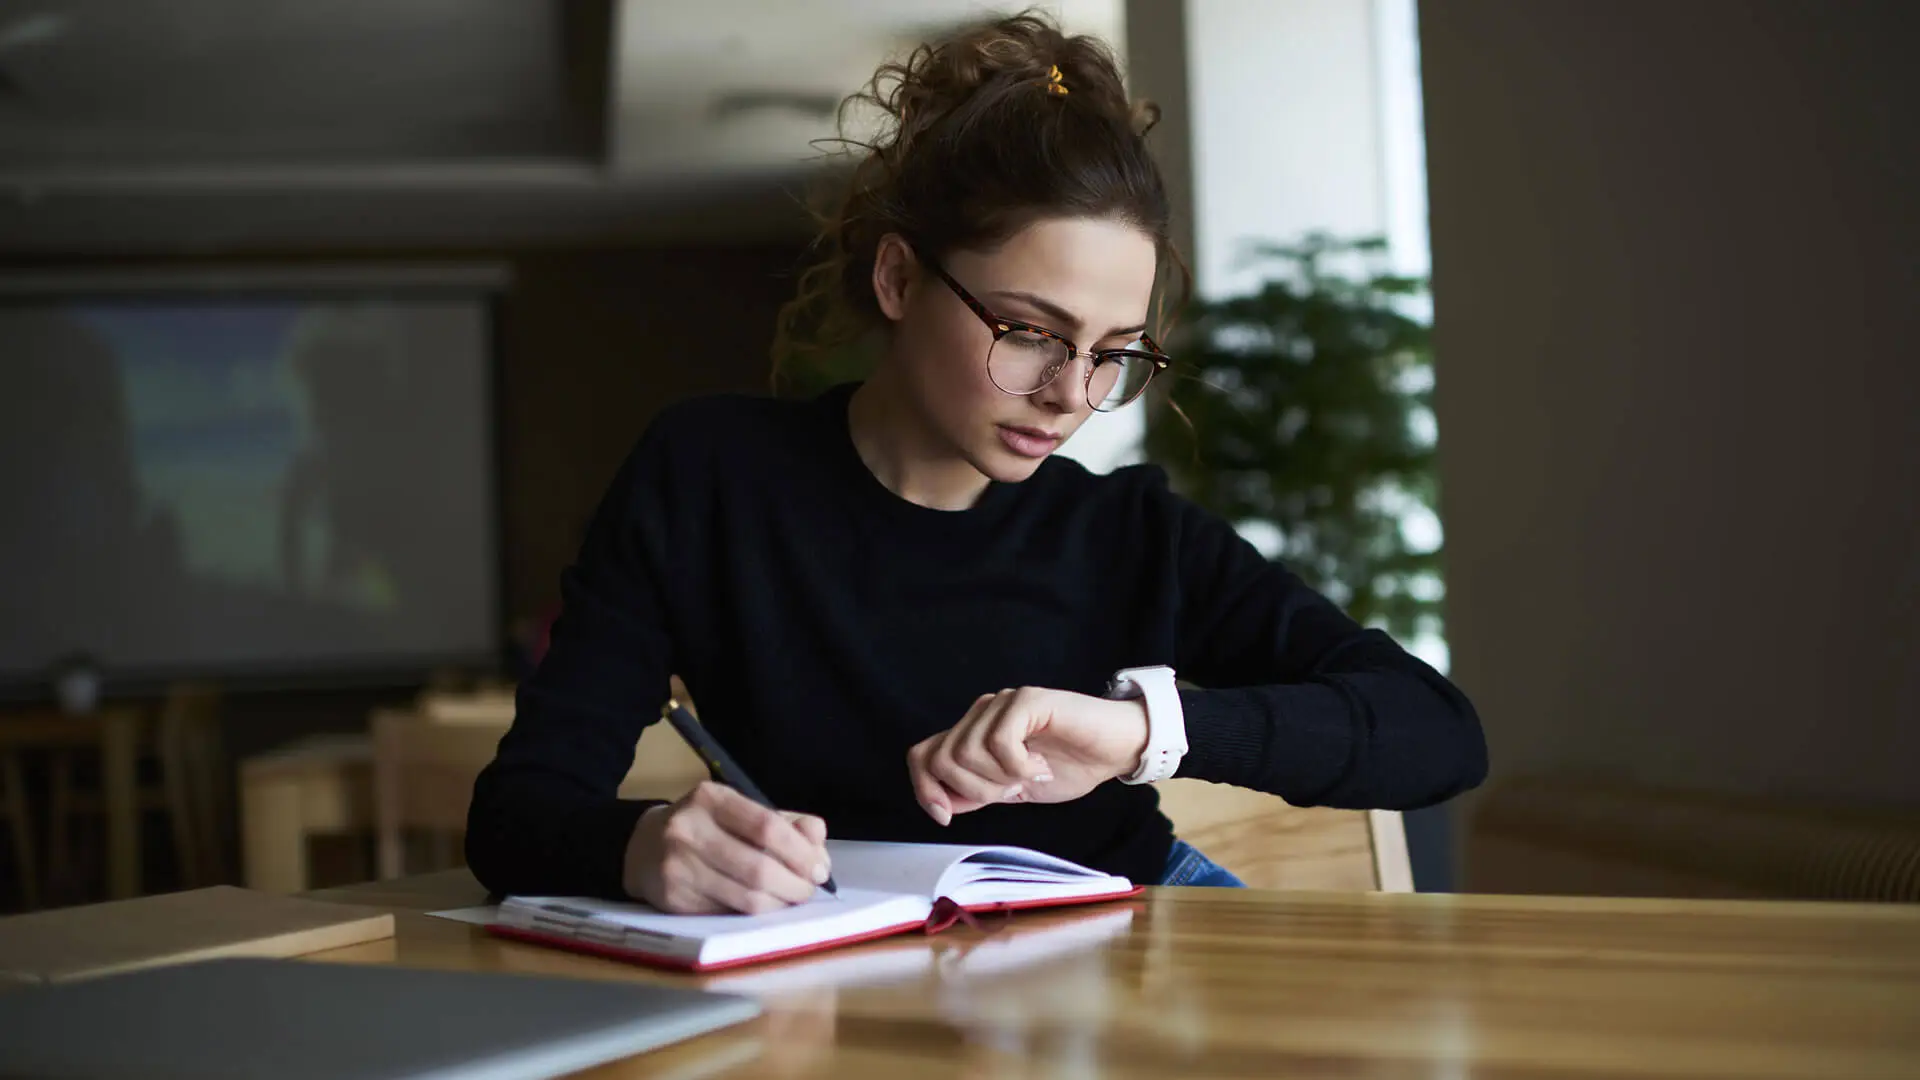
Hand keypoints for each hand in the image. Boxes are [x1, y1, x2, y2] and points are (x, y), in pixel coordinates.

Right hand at [623, 781, 830, 913]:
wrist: (643, 847)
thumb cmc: (707, 828)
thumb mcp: (742, 812)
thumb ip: (786, 823)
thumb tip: (818, 843)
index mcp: (711, 798)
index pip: (766, 826)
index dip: (801, 853)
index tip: (819, 869)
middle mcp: (689, 829)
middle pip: (758, 868)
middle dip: (795, 885)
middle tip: (808, 891)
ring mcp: (677, 866)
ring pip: (745, 898)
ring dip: (779, 904)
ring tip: (790, 900)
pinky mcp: (673, 899)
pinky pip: (728, 913)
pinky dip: (754, 914)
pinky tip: (762, 907)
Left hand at [906, 686, 1149, 824]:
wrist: (1115, 750)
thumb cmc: (1070, 766)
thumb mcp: (1012, 790)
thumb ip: (977, 792)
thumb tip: (940, 803)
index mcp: (974, 734)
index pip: (923, 755)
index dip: (924, 789)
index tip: (946, 817)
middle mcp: (982, 714)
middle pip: (941, 758)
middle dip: (974, 790)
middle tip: (1012, 791)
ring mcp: (1003, 704)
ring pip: (967, 751)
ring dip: (1000, 778)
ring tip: (1030, 777)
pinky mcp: (1027, 700)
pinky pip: (1000, 741)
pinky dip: (1019, 766)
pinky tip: (1041, 767)